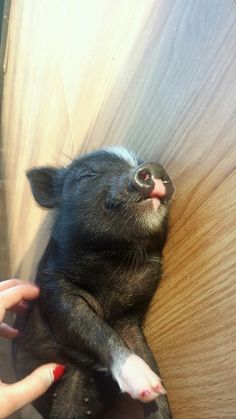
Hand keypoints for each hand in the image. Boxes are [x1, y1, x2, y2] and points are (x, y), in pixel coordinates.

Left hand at [0, 279, 64, 417]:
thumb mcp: (3, 401)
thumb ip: (32, 385)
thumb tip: (57, 369)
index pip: (1, 298)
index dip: (22, 290)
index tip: (39, 292)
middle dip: (15, 289)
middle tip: (34, 295)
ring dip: (6, 303)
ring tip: (25, 311)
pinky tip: (12, 333)